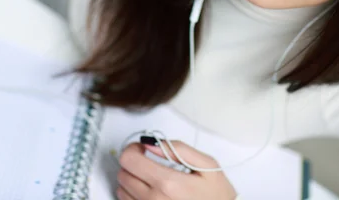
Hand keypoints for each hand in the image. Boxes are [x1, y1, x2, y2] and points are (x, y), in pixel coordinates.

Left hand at [117, 139, 237, 199]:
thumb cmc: (217, 196)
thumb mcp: (207, 166)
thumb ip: (178, 149)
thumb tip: (151, 143)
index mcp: (168, 183)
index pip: (129, 159)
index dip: (133, 149)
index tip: (143, 148)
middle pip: (122, 173)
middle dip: (133, 163)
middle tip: (148, 161)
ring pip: (121, 189)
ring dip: (131, 179)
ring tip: (150, 178)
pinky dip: (132, 194)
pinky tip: (149, 191)